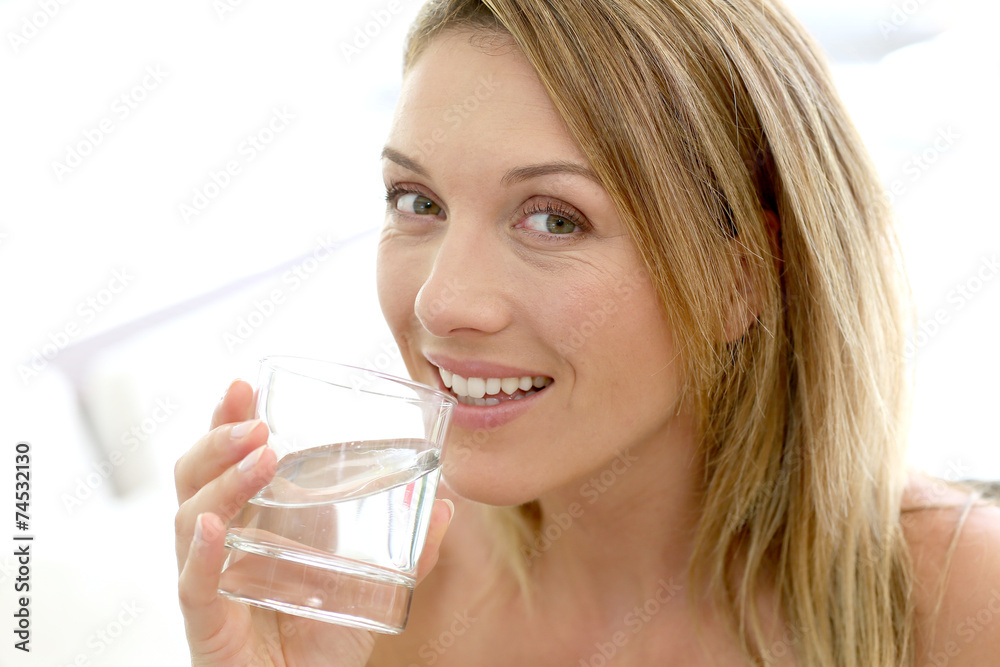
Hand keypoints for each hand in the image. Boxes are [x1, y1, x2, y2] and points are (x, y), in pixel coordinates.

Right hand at [174, 380, 453, 665]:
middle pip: (194, 476)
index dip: (227, 420)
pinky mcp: (208, 624)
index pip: (226, 459)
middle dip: (220, 438)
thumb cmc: (322, 638)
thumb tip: (448, 504)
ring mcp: (209, 580)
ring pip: (190, 517)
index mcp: (254, 522)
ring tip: (261, 456)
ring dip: (224, 481)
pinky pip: (193, 585)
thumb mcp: (368, 584)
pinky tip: (214, 526)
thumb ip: (408, 548)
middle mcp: (223, 543)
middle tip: (256, 419)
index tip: (245, 384)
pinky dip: (200, 553)